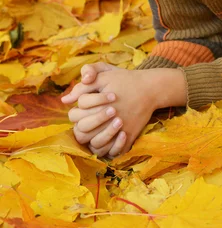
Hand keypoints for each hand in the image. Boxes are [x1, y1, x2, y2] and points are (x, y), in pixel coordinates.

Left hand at [63, 66, 186, 155]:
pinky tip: (110, 137)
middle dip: (84, 125)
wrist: (150, 88)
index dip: (78, 110)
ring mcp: (119, 130)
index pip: (75, 115)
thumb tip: (64, 100)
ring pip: (96, 146)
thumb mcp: (103, 76)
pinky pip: (114, 151)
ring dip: (94, 139)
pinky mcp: (129, 137)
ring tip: (99, 129)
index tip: (88, 104)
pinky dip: (109, 148)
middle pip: (83, 133)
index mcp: (98, 105)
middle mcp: (108, 120)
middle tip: (93, 117)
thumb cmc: (125, 80)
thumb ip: (83, 87)